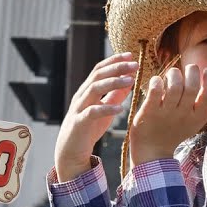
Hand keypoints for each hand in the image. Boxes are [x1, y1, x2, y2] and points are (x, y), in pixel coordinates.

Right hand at [53, 52, 137, 181]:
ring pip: (94, 89)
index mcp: (87, 90)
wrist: (71, 150)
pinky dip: (106, 108)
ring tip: (130, 80)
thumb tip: (130, 80)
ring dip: (113, 83)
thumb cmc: (89, 128)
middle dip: (116, 68)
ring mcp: (79, 108)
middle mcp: (81, 96)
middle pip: (97, 75)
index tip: (130, 55)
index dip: (114, 60)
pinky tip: (120, 108)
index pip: (99, 69)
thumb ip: (116, 94)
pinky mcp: (79, 123)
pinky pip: (92, 112)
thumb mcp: (105, 108)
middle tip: (134, 65)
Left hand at [128, 64, 206, 167]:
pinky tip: (157, 80)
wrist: (152, 152)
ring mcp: (165, 113)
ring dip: (174, 75)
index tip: (206, 70)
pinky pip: (155, 93)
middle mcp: (182, 114)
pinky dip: (156, 82)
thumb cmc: (174, 133)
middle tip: (189, 67)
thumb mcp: (195, 124)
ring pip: (173, 88)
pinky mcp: (149, 112)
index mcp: (195, 116)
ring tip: (172, 73)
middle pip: (191, 88)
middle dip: (192, 72)